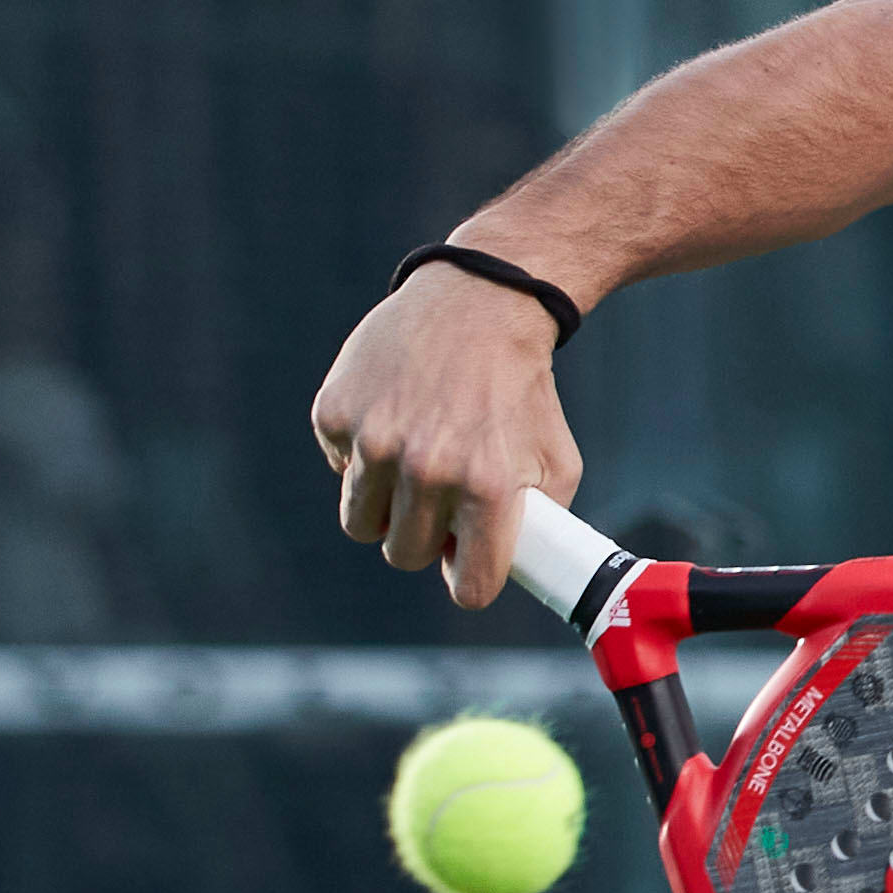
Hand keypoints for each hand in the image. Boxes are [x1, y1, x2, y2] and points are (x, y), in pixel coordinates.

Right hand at [310, 257, 587, 608]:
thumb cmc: (523, 393)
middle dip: (425, 539)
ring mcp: (374, 440)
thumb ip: (539, 524)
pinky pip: (340, 470)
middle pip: (406, 556)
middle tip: (443, 503)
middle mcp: (426, 467)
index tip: (468, 565)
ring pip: (362, 525)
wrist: (479, 305)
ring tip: (413, 469)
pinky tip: (392, 419)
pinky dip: (361, 457)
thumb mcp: (558, 461)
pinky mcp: (335, 414)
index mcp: (487, 486)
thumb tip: (507, 571)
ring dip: (386, 509)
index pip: (469, 586)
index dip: (469, 580)